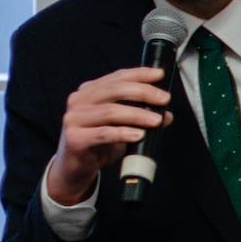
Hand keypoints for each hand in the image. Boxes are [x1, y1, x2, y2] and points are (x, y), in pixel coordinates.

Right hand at [47, 65, 173, 207]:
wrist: (76, 167)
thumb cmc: (99, 143)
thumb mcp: (122, 126)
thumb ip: (139, 116)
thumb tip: (166, 114)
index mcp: (89, 92)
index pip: (116, 77)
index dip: (139, 74)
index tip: (159, 74)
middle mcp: (79, 101)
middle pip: (114, 90)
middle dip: (143, 92)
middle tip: (164, 99)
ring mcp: (74, 119)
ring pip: (110, 111)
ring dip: (137, 114)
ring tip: (157, 120)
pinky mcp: (75, 138)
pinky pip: (103, 133)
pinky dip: (124, 133)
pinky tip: (139, 134)